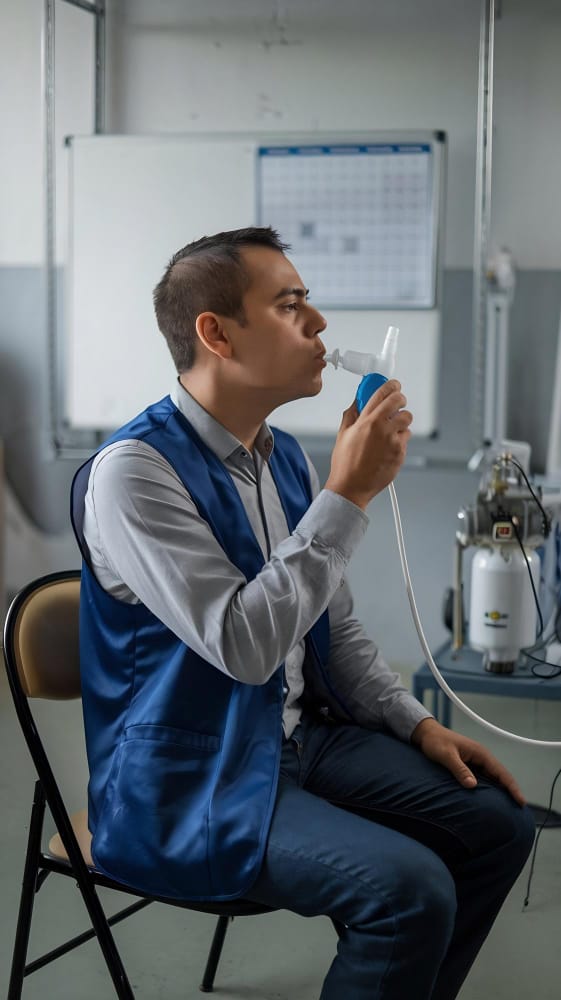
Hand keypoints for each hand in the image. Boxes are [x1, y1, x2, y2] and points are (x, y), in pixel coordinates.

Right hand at [325, 379, 412, 509]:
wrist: (352, 487)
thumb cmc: (345, 463)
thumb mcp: (343, 434)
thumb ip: (352, 414)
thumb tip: (357, 401)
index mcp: (366, 420)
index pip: (383, 393)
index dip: (391, 385)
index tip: (394, 385)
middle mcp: (381, 427)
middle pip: (399, 401)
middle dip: (400, 399)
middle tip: (397, 404)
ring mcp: (393, 440)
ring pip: (407, 419)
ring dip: (401, 421)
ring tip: (391, 429)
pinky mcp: (400, 452)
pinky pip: (406, 437)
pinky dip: (400, 438)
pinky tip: (388, 446)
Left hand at [411, 718, 525, 805]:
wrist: (427, 735)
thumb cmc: (436, 742)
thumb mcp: (446, 755)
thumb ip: (459, 769)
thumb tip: (472, 785)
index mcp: (480, 753)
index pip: (501, 772)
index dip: (512, 787)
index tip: (521, 801)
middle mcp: (481, 757)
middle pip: (500, 776)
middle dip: (511, 790)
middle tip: (520, 808)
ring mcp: (476, 762)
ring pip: (493, 778)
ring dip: (501, 790)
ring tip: (509, 807)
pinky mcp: (470, 766)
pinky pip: (483, 779)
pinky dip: (490, 788)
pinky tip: (491, 799)